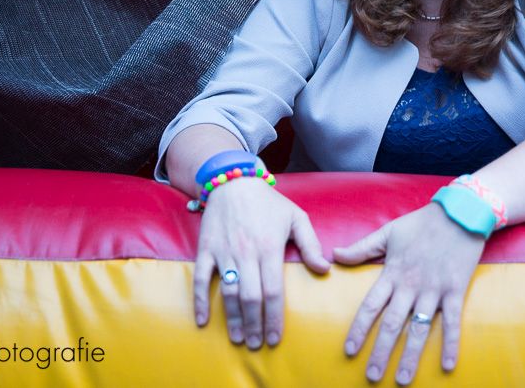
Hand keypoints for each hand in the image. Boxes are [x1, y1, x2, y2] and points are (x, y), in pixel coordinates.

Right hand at [193, 178, 329, 348]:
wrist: (234, 181)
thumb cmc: (269, 201)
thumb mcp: (297, 217)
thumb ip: (311, 244)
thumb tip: (325, 269)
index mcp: (270, 247)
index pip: (273, 291)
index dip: (274, 317)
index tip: (275, 337)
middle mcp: (246, 252)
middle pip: (250, 297)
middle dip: (254, 324)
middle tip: (256, 344)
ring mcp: (224, 252)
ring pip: (227, 292)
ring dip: (232, 318)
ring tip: (238, 337)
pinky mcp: (206, 249)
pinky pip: (200, 279)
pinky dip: (199, 301)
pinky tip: (203, 320)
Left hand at [333, 202, 485, 385]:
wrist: (459, 213)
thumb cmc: (421, 222)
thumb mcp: (388, 232)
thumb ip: (361, 248)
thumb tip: (333, 255)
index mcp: (392, 272)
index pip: (370, 306)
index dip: (359, 329)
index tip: (349, 350)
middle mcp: (411, 285)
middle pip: (392, 324)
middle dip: (380, 352)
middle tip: (371, 376)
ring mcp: (434, 290)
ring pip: (419, 328)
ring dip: (410, 356)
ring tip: (401, 380)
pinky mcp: (455, 290)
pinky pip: (452, 322)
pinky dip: (450, 344)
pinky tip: (447, 366)